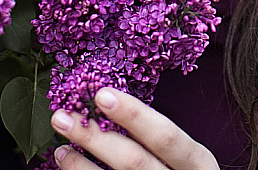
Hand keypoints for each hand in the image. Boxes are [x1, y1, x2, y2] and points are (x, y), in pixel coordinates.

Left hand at [50, 87, 218, 169]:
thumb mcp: (184, 158)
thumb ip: (158, 140)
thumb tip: (109, 104)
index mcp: (196, 163)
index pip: (165, 136)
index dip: (134, 115)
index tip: (101, 95)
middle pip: (134, 161)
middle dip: (95, 138)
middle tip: (63, 117)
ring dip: (80, 166)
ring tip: (60, 148)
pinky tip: (70, 167)